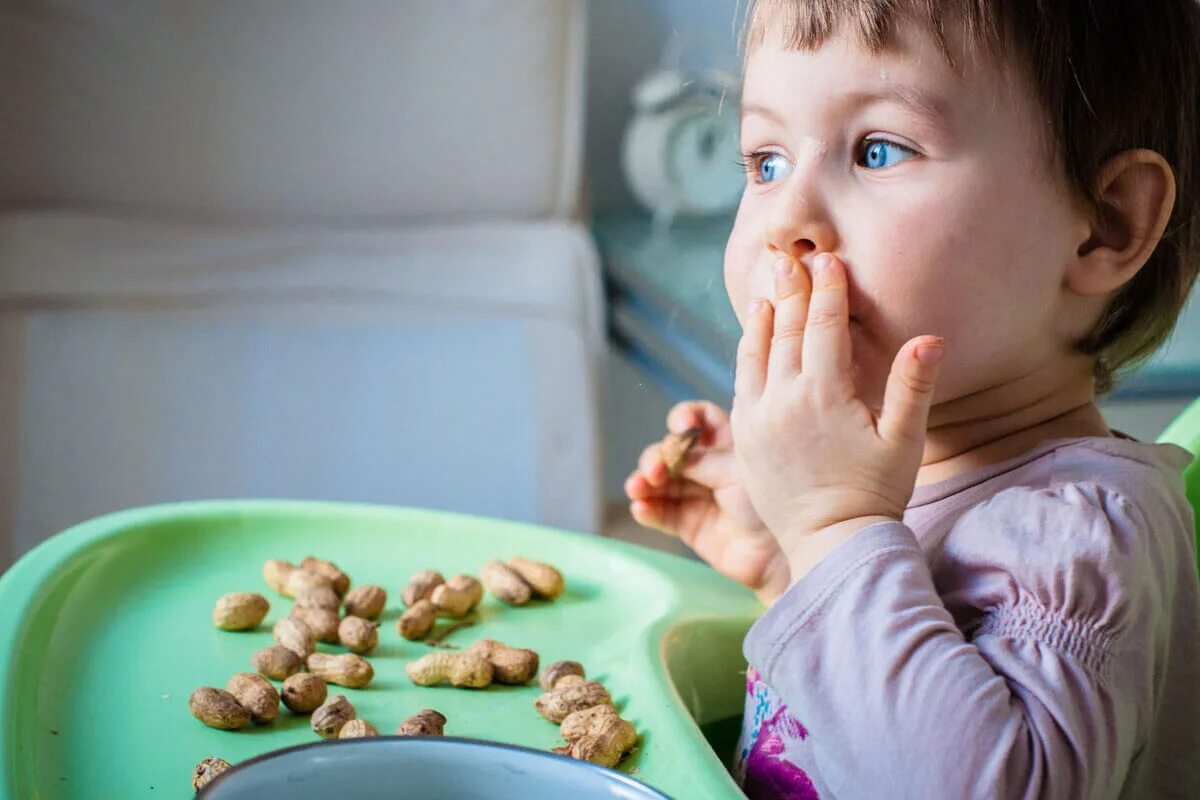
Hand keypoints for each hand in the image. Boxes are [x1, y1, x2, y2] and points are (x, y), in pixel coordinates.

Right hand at [625, 401, 789, 603]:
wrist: (782, 554)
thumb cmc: (770, 504)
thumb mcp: (739, 471)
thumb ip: (702, 461)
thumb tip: (670, 454)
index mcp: (728, 444)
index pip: (700, 419)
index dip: (685, 416)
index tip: (680, 425)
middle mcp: (708, 467)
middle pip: (669, 451)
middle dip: (657, 456)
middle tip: (656, 471)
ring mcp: (696, 496)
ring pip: (658, 482)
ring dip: (642, 481)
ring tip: (638, 488)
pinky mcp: (688, 525)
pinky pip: (659, 514)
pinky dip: (646, 509)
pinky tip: (641, 508)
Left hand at [730, 253, 944, 580]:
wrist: (832, 544)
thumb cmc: (876, 493)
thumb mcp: (904, 440)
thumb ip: (913, 386)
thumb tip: (931, 338)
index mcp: (823, 395)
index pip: (823, 327)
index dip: (827, 290)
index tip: (828, 260)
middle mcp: (783, 400)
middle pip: (786, 332)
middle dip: (792, 291)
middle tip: (792, 258)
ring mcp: (758, 419)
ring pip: (756, 354)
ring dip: (764, 319)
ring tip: (769, 290)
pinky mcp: (745, 437)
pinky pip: (741, 383)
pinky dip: (748, 354)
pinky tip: (754, 341)